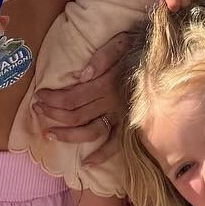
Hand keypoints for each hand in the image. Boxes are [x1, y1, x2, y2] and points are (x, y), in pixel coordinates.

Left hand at [30, 29, 127, 161]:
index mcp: (107, 83)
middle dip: (52, 114)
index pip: (71, 97)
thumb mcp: (121, 42)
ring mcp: (121, 116)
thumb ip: (102, 57)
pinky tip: (86, 163)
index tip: (38, 97)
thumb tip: (82, 76)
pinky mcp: (130, 124)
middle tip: (36, 111)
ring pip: (90, 132)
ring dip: (67, 135)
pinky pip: (116, 144)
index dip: (52, 100)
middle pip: (75, 115)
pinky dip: (102, 155)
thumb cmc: (140, 47)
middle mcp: (112, 103)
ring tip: (48, 134)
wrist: (168, 58)